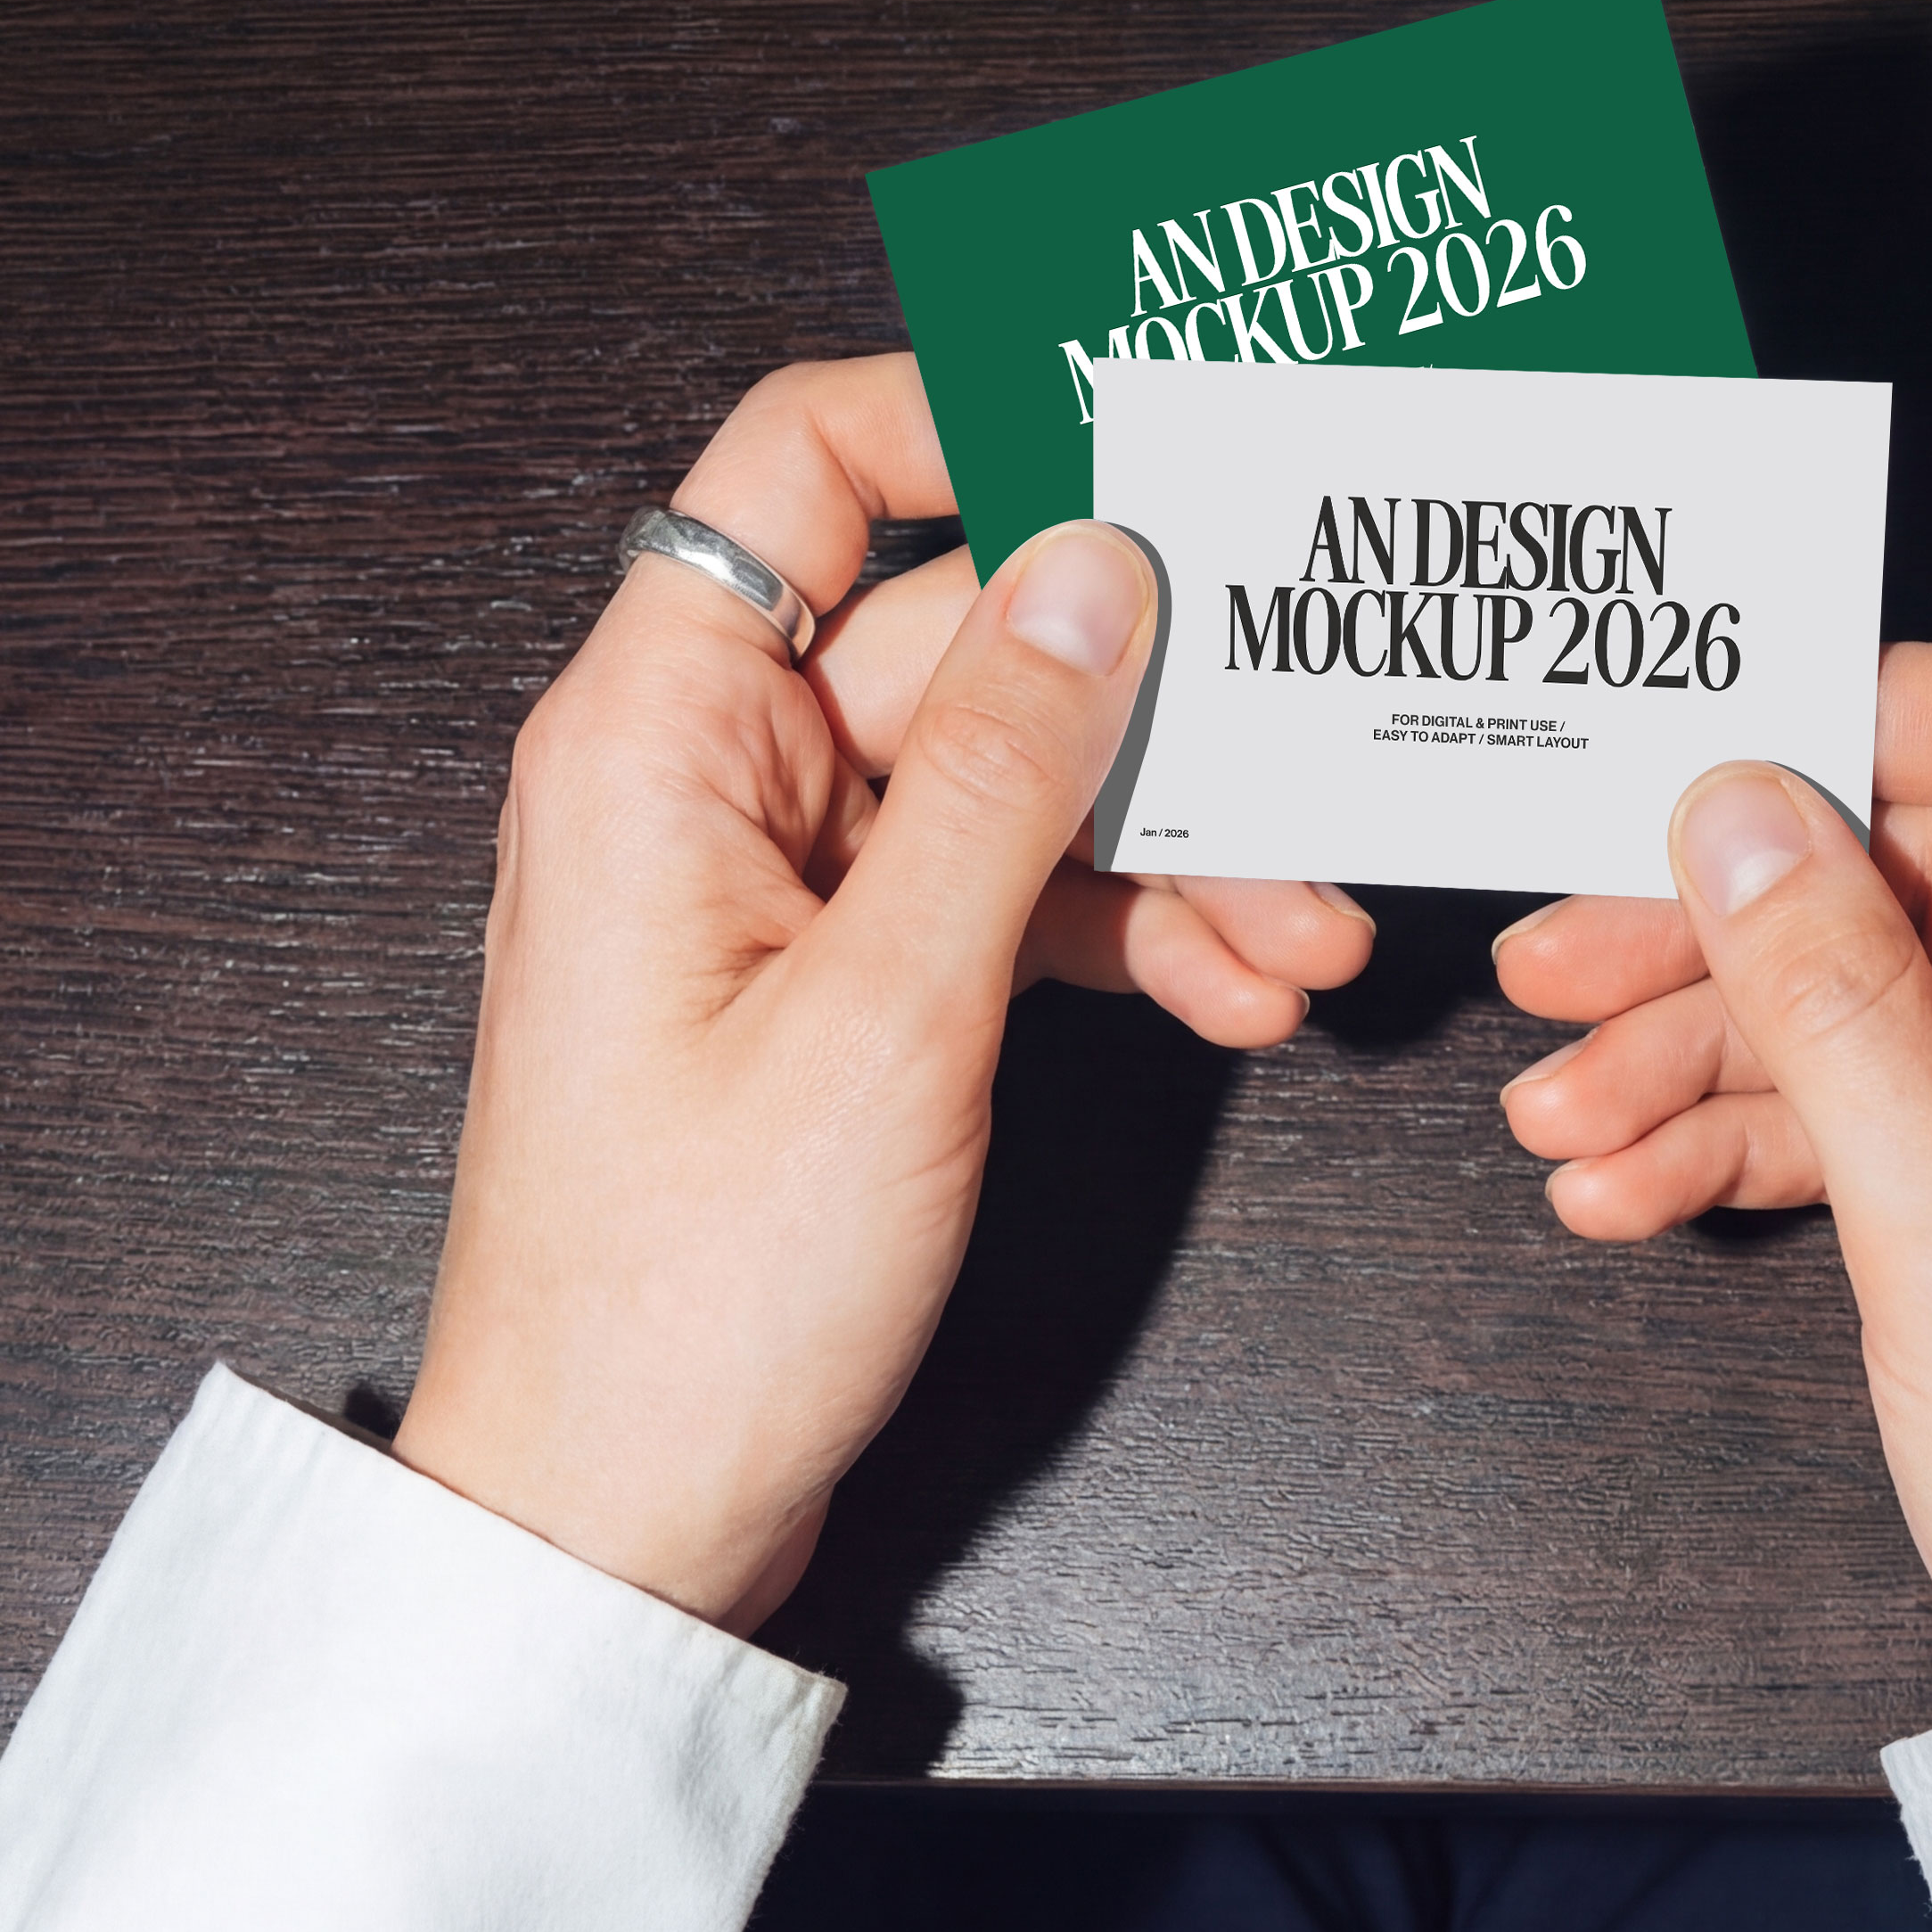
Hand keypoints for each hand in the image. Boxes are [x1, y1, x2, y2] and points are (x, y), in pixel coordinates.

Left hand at [395, 356, 1363, 1631]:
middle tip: (1304, 762)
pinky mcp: (836, 993)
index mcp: (657, 737)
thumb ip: (1003, 774)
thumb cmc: (688, 1295)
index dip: (976, 421)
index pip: (805, 465)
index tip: (1149, 441)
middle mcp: (706, 786)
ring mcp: (776, 894)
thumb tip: (1091, 570)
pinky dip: (1117, 938)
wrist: (627, 1510)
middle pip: (956, 642)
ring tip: (1297, 940)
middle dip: (1146, 711)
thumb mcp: (888, 1011)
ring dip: (1165, 849)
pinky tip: (1229, 991)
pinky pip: (999, 904)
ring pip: (1006, 786)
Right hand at [1493, 646, 1931, 1696]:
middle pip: (1930, 880)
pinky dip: (1760, 1143)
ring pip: (1884, 1004)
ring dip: (1710, 1055)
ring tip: (1560, 1116)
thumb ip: (1835, 1005)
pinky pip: (1889, 1116)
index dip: (1862, 719)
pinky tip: (1624, 1184)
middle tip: (1554, 958)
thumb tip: (1737, 811)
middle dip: (1730, 933)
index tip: (1694, 742)